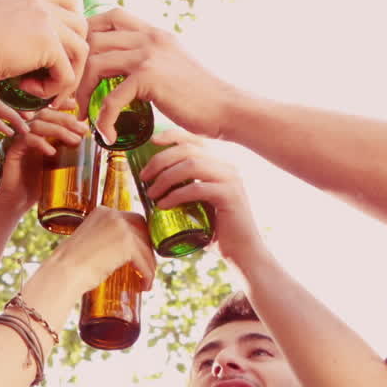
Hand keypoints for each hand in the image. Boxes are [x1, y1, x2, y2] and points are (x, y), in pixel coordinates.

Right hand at [0, 0, 87, 102]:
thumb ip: (14, 31)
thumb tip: (24, 55)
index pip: (67, 0)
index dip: (69, 27)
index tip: (58, 49)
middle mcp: (41, 4)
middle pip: (80, 27)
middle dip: (73, 55)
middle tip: (55, 77)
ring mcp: (48, 21)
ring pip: (80, 51)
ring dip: (66, 75)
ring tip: (41, 90)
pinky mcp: (49, 44)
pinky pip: (66, 74)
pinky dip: (52, 89)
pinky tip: (28, 90)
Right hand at [0, 105, 90, 210]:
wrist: (19, 201)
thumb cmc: (39, 183)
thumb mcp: (59, 164)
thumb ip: (68, 150)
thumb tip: (88, 140)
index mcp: (38, 132)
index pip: (50, 112)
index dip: (63, 107)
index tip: (79, 109)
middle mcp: (28, 132)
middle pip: (45, 114)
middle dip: (65, 119)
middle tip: (82, 129)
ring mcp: (19, 140)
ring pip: (37, 125)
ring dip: (58, 130)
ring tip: (74, 141)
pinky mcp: (12, 151)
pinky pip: (25, 140)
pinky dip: (40, 143)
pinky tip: (52, 152)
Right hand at [37, 205, 156, 296]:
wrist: (63, 272)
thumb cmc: (69, 264)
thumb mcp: (87, 242)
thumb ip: (102, 239)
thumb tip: (116, 252)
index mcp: (102, 212)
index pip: (130, 219)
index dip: (139, 236)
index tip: (140, 251)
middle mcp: (113, 215)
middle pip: (143, 228)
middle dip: (147, 247)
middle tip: (146, 265)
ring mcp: (121, 228)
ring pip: (146, 247)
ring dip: (149, 265)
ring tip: (146, 280)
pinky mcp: (127, 244)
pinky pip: (144, 261)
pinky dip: (147, 274)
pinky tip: (145, 285)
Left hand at [77, 8, 236, 141]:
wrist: (225, 108)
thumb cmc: (199, 95)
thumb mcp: (172, 65)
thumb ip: (149, 59)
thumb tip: (125, 68)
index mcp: (153, 32)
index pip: (110, 16)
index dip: (88, 35)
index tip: (80, 63)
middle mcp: (149, 37)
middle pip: (93, 39)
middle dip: (76, 68)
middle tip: (70, 94)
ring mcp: (149, 55)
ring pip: (95, 64)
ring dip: (81, 92)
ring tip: (82, 114)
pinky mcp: (150, 78)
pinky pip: (111, 98)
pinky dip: (103, 119)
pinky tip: (106, 134)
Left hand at [136, 129, 260, 260]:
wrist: (242, 250)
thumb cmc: (217, 229)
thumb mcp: (200, 203)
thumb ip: (185, 189)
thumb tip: (153, 185)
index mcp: (220, 163)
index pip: (195, 139)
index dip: (172, 135)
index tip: (152, 142)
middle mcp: (227, 166)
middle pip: (188, 150)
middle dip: (161, 160)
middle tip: (144, 177)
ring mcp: (230, 179)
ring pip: (191, 165)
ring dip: (165, 177)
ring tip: (151, 193)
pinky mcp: (229, 196)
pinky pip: (197, 189)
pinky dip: (175, 195)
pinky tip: (163, 205)